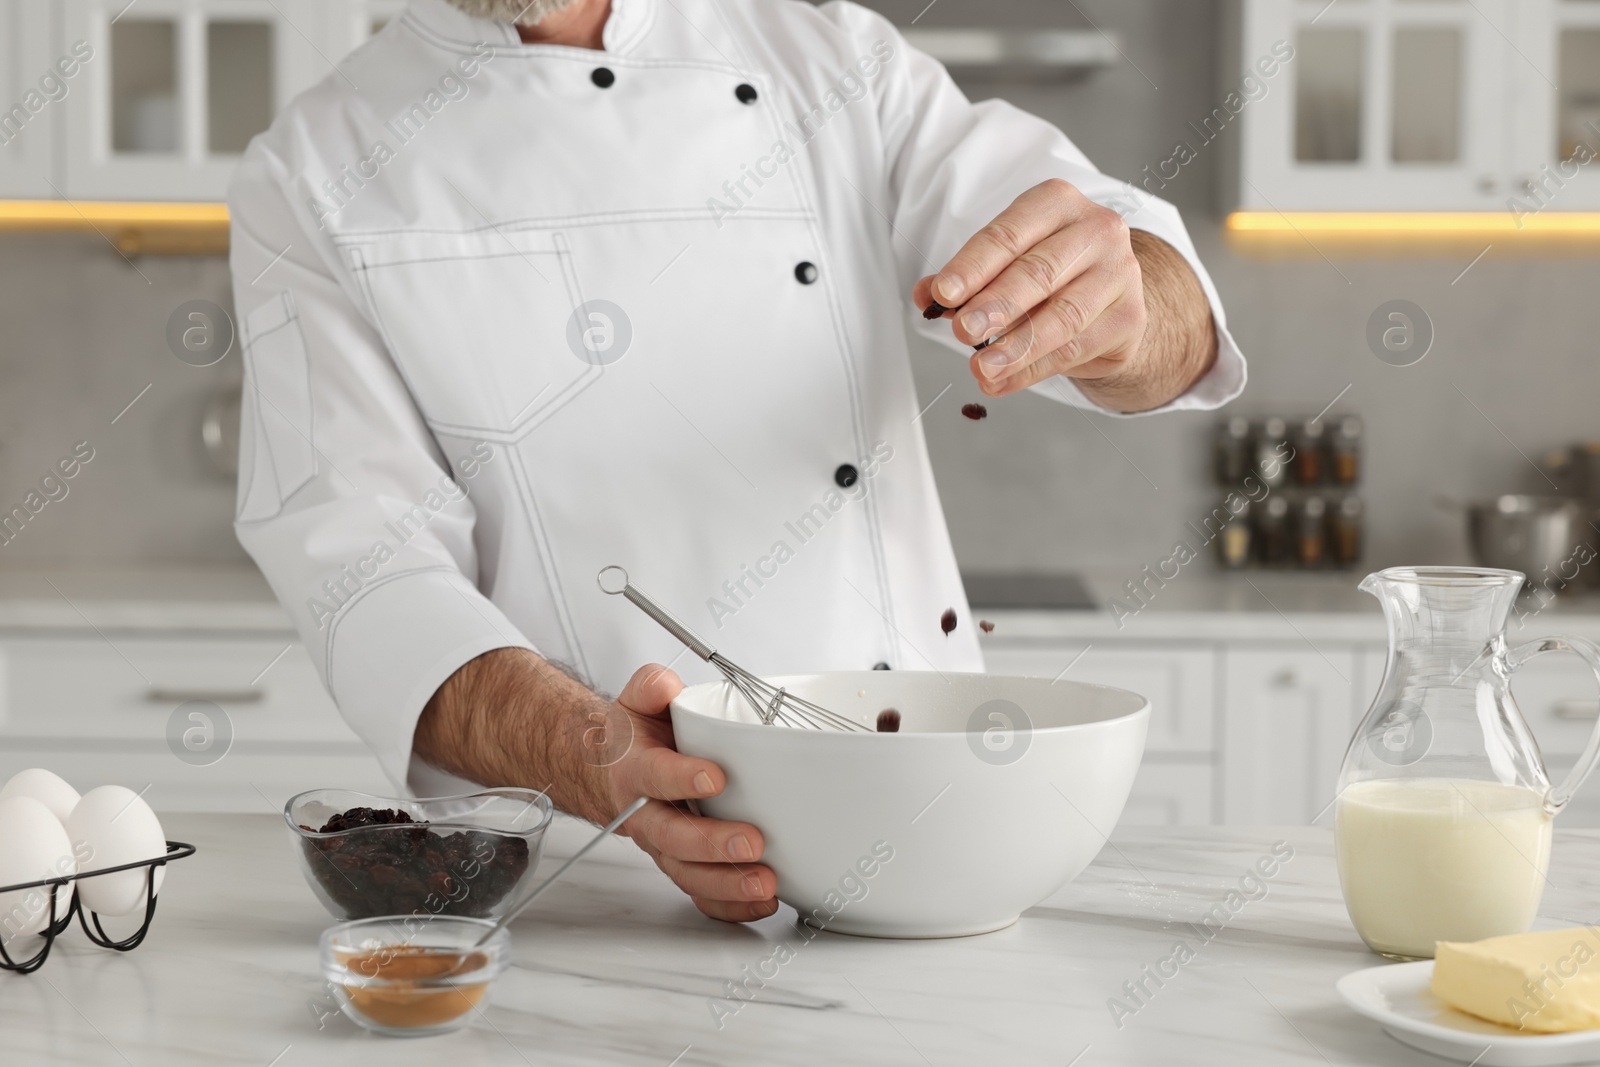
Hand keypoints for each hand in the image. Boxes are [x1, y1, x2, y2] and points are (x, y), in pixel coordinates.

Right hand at [579, 664, 778, 922]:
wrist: (608, 772)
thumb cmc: (634, 739)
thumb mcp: (638, 701)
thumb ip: (652, 687)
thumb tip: (667, 686)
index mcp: (634, 770)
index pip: (653, 775)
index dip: (680, 777)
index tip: (715, 775)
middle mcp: (646, 814)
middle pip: (672, 837)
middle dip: (711, 845)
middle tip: (752, 843)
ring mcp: (664, 845)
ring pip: (686, 873)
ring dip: (726, 883)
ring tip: (765, 883)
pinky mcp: (682, 864)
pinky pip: (700, 894)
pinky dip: (729, 905)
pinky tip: (762, 902)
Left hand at [914, 179, 1149, 399]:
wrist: (1109, 296)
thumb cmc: (1050, 270)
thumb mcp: (1004, 263)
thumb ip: (965, 279)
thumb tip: (926, 296)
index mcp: (1058, 203)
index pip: (1010, 234)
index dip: (974, 266)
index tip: (943, 293)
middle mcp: (1097, 230)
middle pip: (1039, 272)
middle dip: (996, 305)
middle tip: (961, 332)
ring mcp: (1120, 273)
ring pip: (1062, 316)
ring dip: (1017, 347)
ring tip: (982, 367)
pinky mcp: (1130, 318)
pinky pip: (1075, 349)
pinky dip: (1033, 370)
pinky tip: (1002, 381)